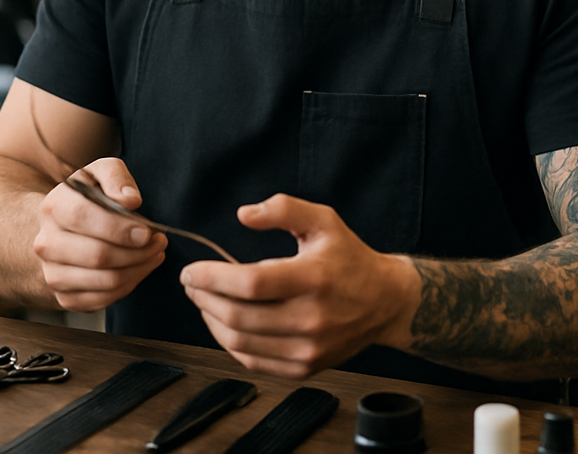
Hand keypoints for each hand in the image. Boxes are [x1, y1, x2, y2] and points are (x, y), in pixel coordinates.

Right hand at [32, 157, 167, 310]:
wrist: (65, 229)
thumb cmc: (89, 198)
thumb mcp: (100, 174)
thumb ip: (115, 177)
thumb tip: (129, 200)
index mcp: (53, 207)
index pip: (82, 218)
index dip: (119, 228)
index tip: (146, 231)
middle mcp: (47, 243)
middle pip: (98, 255)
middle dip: (137, 252)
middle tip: (158, 242)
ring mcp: (53, 273)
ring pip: (105, 281)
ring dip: (139, 269)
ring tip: (153, 254)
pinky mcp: (65, 297)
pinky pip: (104, 300)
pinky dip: (129, 286)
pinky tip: (138, 268)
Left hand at [179, 194, 420, 376]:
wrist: (385, 302)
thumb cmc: (349, 258)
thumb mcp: (323, 220)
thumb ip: (284, 209)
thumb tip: (244, 214)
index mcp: (315, 278)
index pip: (251, 283)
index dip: (213, 277)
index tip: (191, 270)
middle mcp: (312, 318)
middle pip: (239, 316)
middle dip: (204, 298)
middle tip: (192, 283)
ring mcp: (309, 349)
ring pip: (240, 343)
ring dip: (211, 321)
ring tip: (203, 300)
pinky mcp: (305, 368)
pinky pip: (253, 361)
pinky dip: (230, 342)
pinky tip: (223, 323)